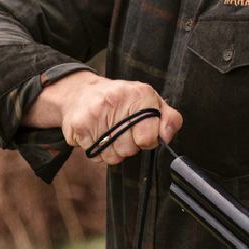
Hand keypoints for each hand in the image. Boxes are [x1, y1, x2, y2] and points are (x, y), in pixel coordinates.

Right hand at [33, 71, 182, 164]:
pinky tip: (97, 134)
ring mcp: (95, 113)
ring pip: (113, 156)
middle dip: (130, 146)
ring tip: (110, 133)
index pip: (149, 137)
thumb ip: (169, 119)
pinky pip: (96, 156)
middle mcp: (116, 100)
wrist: (80, 92)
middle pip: (130, 149)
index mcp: (139, 94)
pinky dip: (99, 151)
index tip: (142, 132)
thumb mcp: (151, 102)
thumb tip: (166, 137)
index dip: (148, 140)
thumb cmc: (121, 100)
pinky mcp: (79, 126)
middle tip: (123, 130)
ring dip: (114, 151)